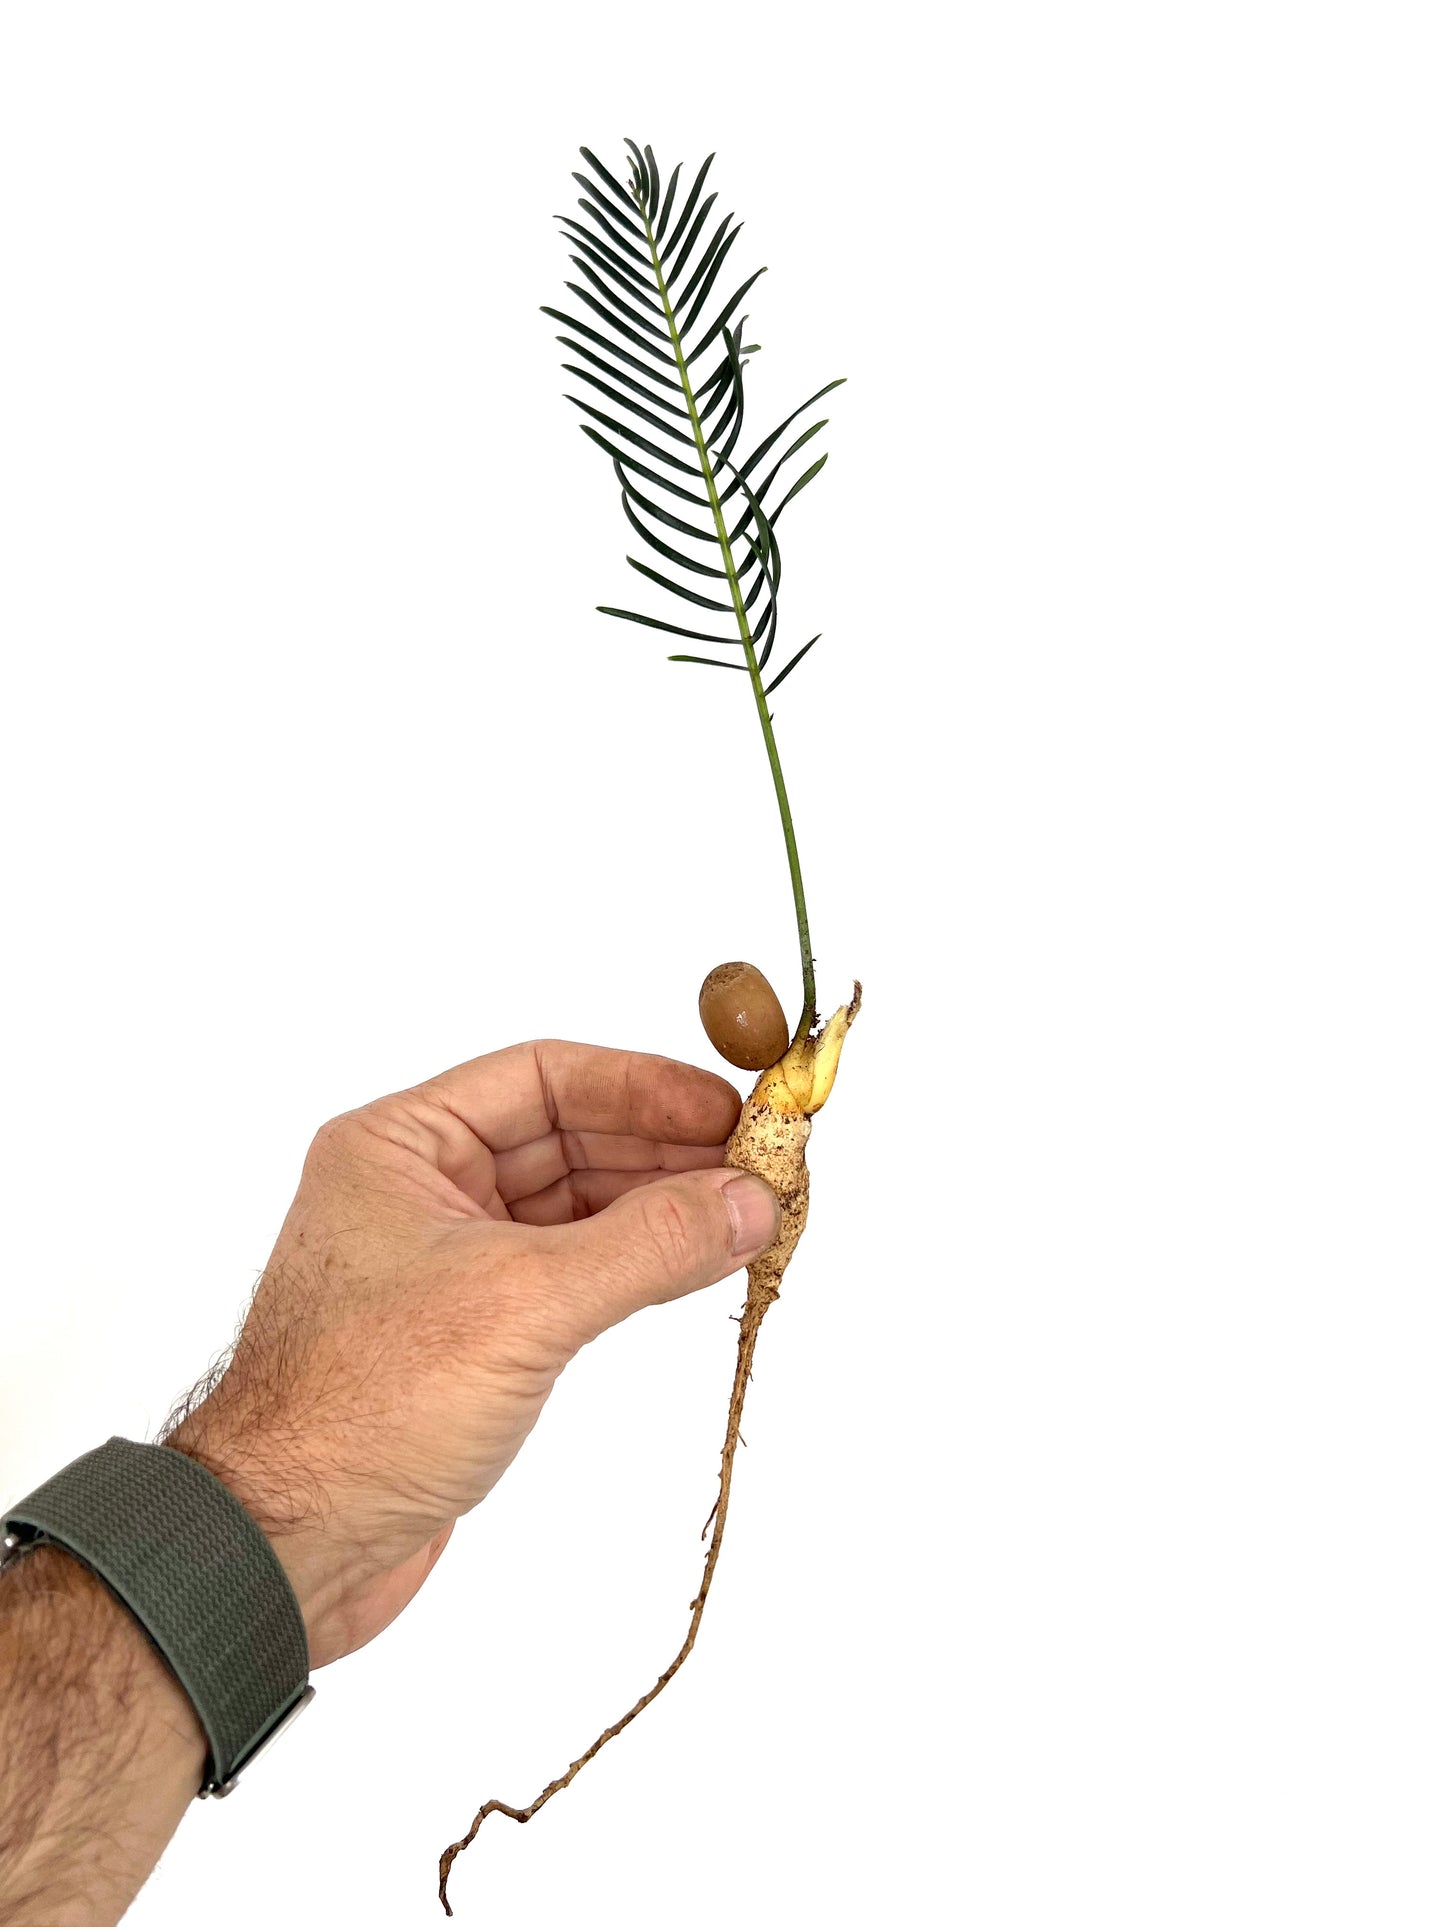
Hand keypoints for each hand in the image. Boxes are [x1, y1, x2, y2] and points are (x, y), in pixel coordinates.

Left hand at [166, 1041, 778, 1667]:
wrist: (285, 1549)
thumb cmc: (363, 1408)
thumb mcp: (523, 1305)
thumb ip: (648, 1244)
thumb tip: (750, 1199)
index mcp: (400, 1145)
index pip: (544, 1077)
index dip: (645, 1087)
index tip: (730, 1110)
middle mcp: (420, 1189)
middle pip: (568, 1137)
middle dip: (666, 1150)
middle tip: (760, 1166)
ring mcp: (446, 1263)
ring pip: (575, 1208)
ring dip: (660, 1209)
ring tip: (748, 1216)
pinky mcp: (470, 1334)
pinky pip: (571, 1272)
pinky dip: (635, 1265)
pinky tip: (696, 1264)